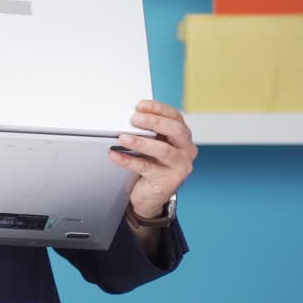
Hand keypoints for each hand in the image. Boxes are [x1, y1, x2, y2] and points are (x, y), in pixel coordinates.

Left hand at [109, 99, 196, 217]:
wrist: (151, 196)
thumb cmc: (153, 166)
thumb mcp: (154, 145)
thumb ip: (149, 131)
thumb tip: (132, 116)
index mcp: (183, 137)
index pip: (175, 117)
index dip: (159, 109)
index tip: (141, 105)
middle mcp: (186, 151)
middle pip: (175, 131)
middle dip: (154, 122)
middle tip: (134, 119)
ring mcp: (179, 167)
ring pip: (163, 150)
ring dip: (141, 142)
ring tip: (123, 138)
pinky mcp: (168, 181)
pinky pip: (147, 168)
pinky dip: (129, 161)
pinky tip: (115, 156)